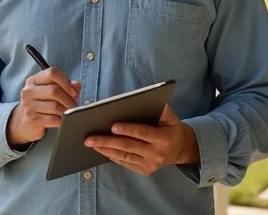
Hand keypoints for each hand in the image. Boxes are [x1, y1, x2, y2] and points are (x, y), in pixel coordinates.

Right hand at [6, 67, 80, 147]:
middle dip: (69, 99)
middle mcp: (29, 91)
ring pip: (55, 106)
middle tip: (74, 106)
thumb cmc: (39, 105)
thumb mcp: (48, 92)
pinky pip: (53, 119)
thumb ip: (64, 86)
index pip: (52, 73)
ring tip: (70, 114)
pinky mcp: (32, 119)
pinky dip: (62, 121)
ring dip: (67, 111)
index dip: (66, 81)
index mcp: (34, 80)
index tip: (73, 92)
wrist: (22, 123)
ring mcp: (28, 106)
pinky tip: (63, 121)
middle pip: (55, 90)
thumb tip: (77, 85)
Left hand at [83, 104, 198, 175]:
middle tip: (89, 138)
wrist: (179, 150)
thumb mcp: (171, 117)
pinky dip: (110, 155)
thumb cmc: (170, 128)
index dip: (128, 129)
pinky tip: (99, 149)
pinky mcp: (144, 171)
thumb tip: (146, 97)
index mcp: (164, 138)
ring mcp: (149, 164)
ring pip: (123, 156)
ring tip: (90, 143)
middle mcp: (156, 154)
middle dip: (106, 141)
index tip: (112, 126)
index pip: (142, 133)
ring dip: (105, 149)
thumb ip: (161, 108)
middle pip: (128, 146)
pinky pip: (124, 162)